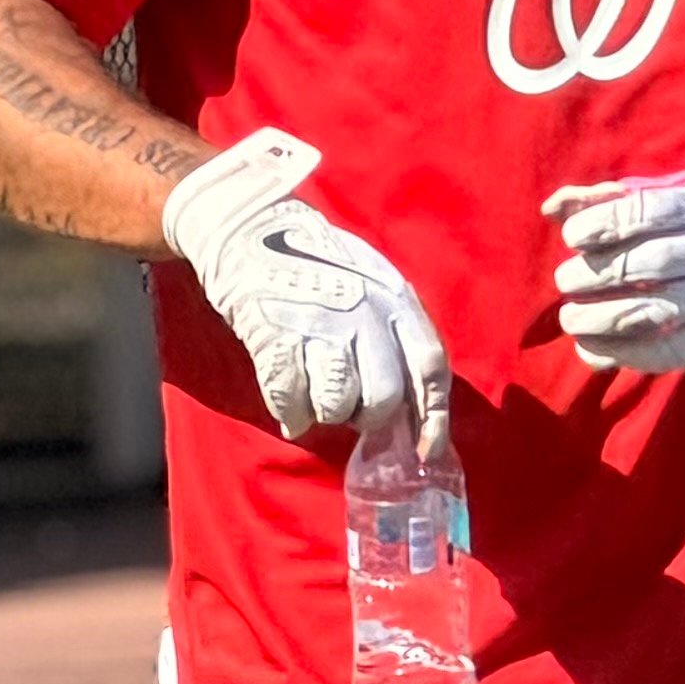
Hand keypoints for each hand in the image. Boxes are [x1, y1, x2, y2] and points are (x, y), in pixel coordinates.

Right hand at [158, 129, 451, 441]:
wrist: (252, 230)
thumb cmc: (318, 264)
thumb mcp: (372, 285)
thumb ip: (393, 336)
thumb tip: (409, 411)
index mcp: (394, 298)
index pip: (428, 367)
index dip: (432, 418)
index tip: (425, 452)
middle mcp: (364, 312)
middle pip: (383, 397)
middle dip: (367, 418)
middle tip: (350, 410)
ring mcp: (320, 325)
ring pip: (337, 405)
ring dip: (325, 413)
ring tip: (315, 395)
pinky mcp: (276, 338)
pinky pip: (291, 401)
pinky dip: (290, 412)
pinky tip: (289, 404)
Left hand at [546, 144, 684, 374]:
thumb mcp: (677, 198)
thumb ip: (613, 199)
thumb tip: (552, 206)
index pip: (646, 212)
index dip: (603, 224)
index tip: (573, 236)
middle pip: (648, 264)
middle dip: (598, 275)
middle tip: (565, 281)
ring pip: (655, 311)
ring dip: (604, 319)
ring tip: (572, 319)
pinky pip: (668, 352)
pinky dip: (625, 355)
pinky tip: (595, 351)